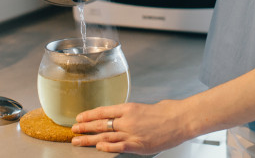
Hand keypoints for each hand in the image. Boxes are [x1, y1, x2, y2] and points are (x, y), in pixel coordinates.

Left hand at [71, 100, 195, 153]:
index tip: (79, 118)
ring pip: (105, 136)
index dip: (89, 115)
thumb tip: (121, 118)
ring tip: (77, 141)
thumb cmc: (167, 112)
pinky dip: (107, 147)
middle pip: (100, 123)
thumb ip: (131, 114)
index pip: (103, 111)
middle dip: (84, 127)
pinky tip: (98, 147)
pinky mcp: (138, 145)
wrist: (181, 119)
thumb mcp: (144, 108)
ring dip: (89, 139)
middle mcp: (127, 120)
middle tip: (73, 130)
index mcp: (129, 107)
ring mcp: (132, 133)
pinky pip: (118, 146)